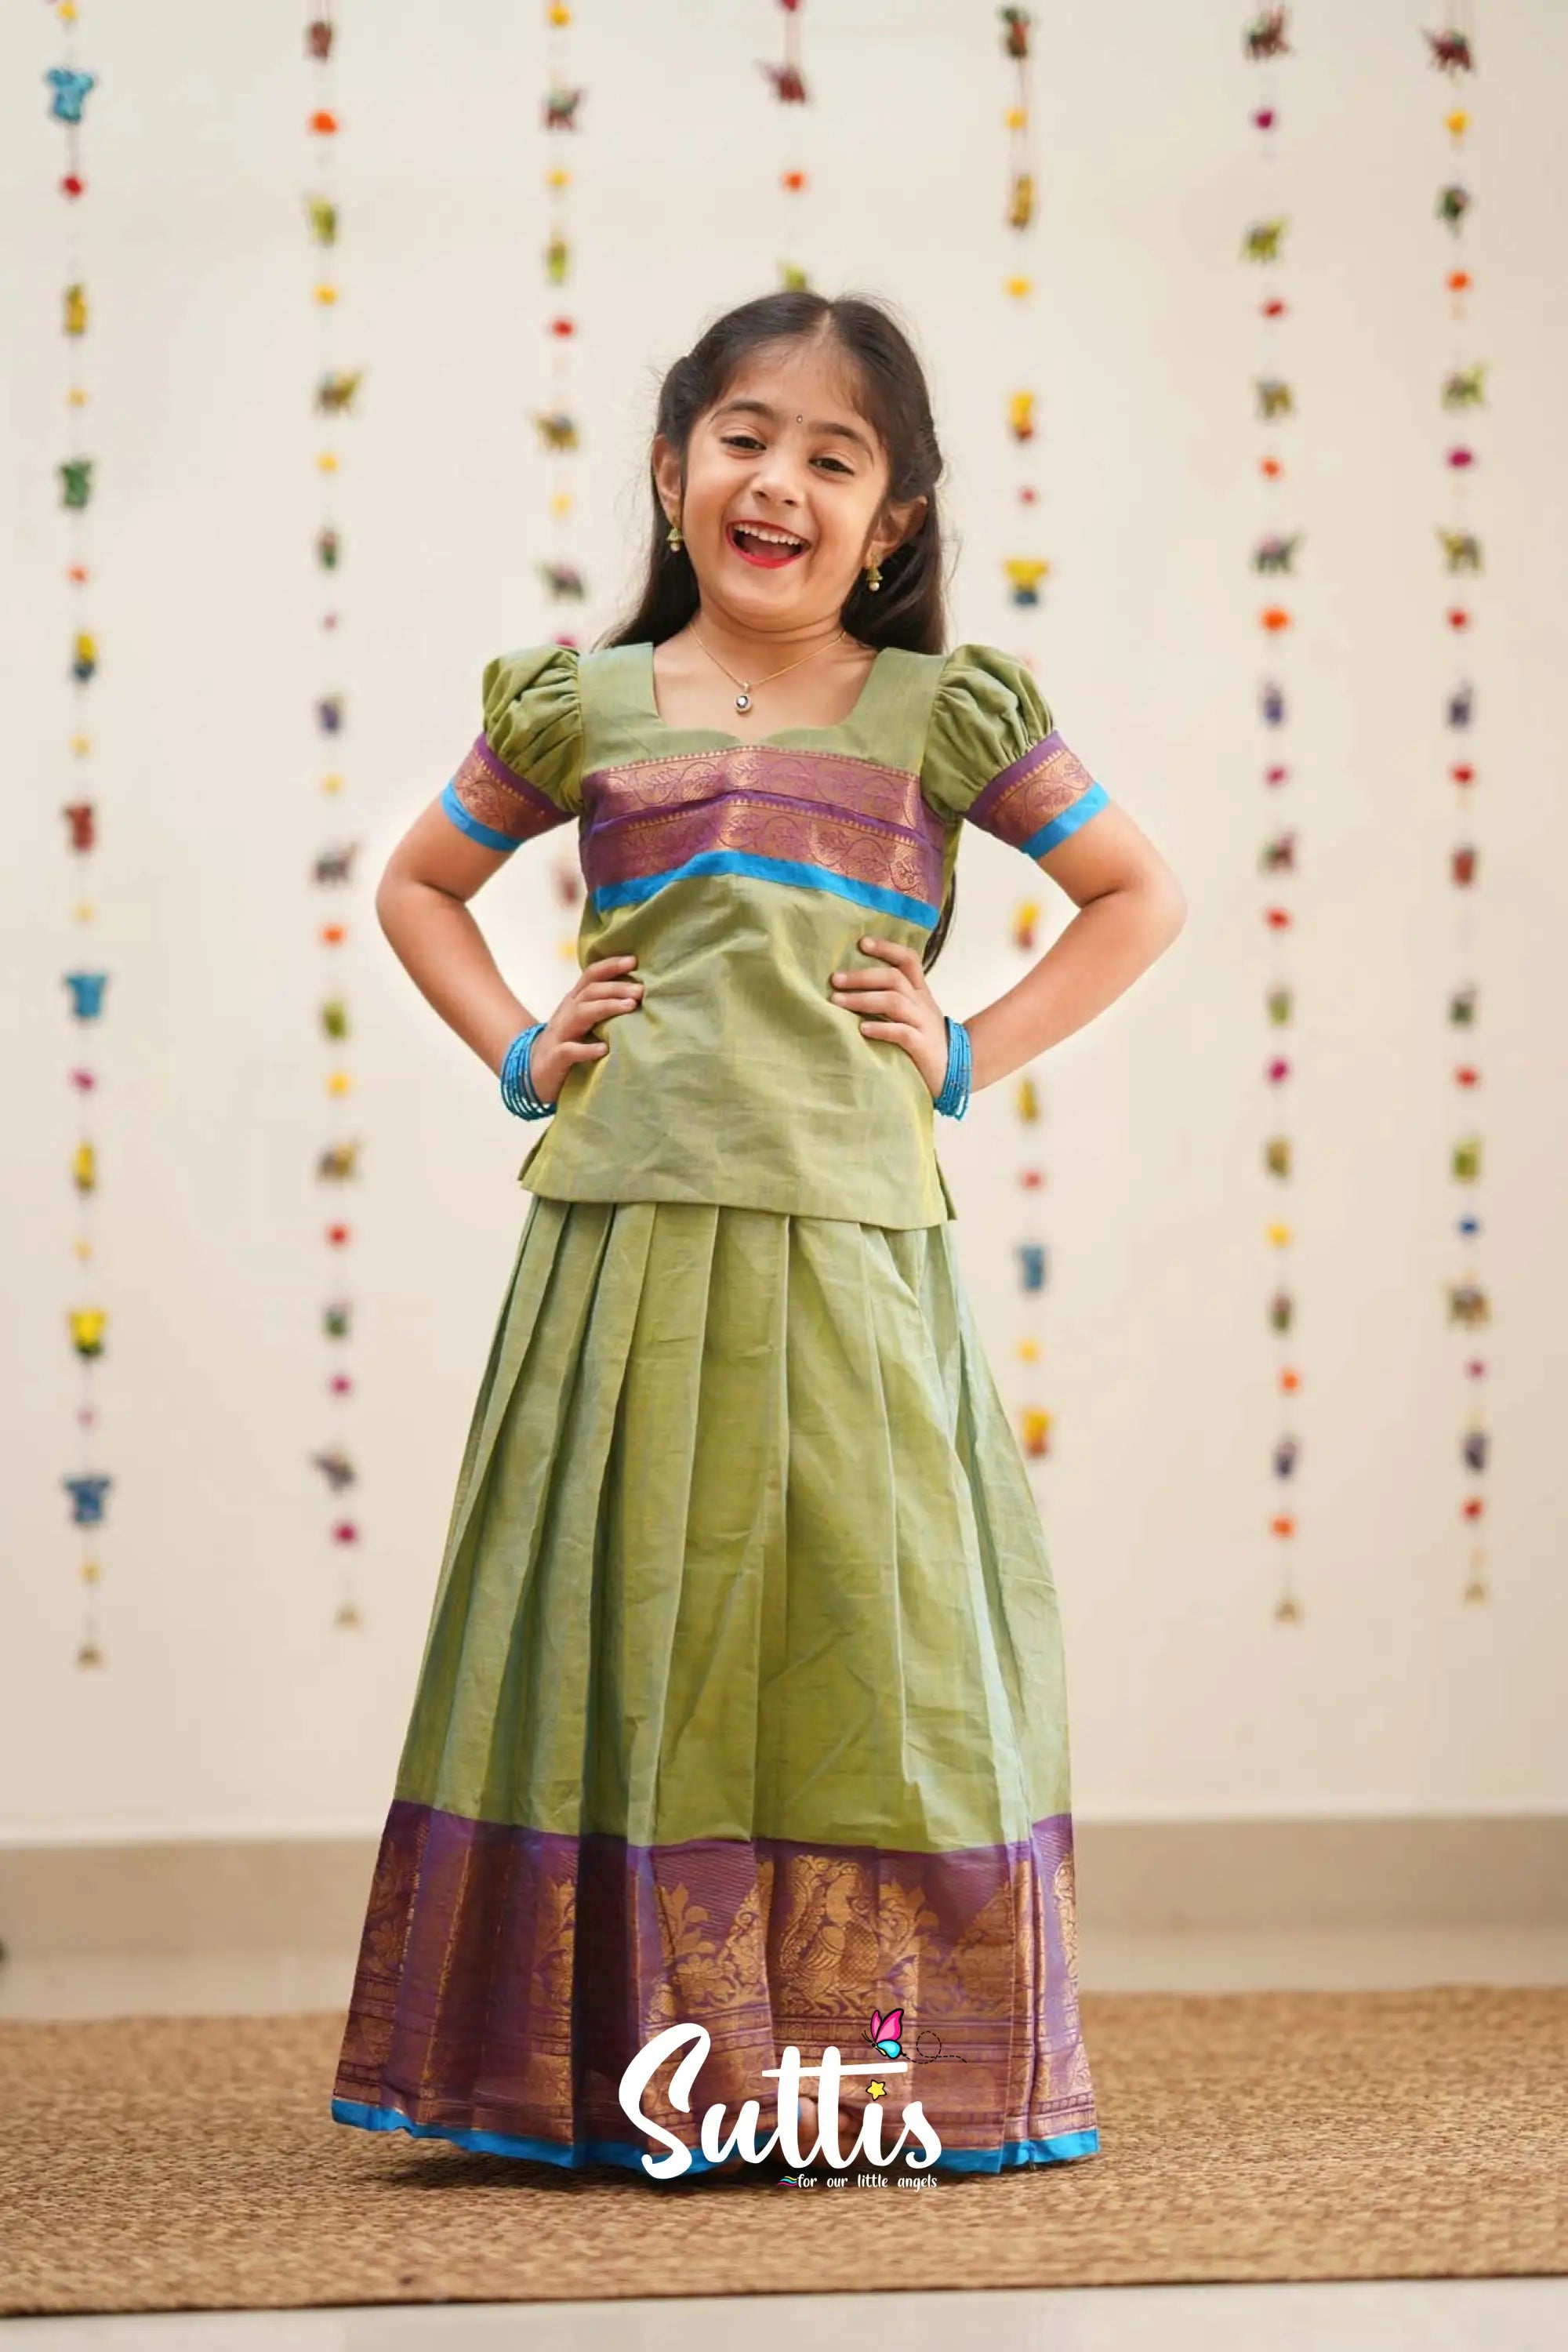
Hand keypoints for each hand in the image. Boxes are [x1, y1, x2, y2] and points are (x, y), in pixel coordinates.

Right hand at [527, 953, 642, 1104]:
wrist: (535, 1071)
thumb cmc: (569, 1043)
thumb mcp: (584, 1021)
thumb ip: (604, 1007)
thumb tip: (639, 995)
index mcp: (574, 1002)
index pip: (591, 976)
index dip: (611, 965)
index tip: (634, 961)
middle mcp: (567, 1013)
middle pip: (590, 991)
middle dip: (616, 987)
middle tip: (640, 990)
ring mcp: (559, 1034)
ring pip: (581, 1013)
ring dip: (607, 1007)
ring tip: (630, 1006)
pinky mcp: (555, 1058)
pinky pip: (569, 1050)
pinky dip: (586, 1049)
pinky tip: (603, 1049)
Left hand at [829, 935, 949, 1097]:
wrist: (958, 1071)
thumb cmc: (924, 1042)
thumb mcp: (912, 1015)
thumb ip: (891, 1000)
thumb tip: (852, 988)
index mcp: (920, 993)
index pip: (908, 960)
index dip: (887, 948)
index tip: (862, 942)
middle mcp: (922, 1004)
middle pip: (894, 978)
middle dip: (862, 976)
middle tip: (835, 979)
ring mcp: (924, 1025)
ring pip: (895, 1002)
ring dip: (863, 999)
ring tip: (838, 1002)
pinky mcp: (923, 1047)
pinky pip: (902, 1033)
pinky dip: (881, 1029)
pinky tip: (862, 1029)